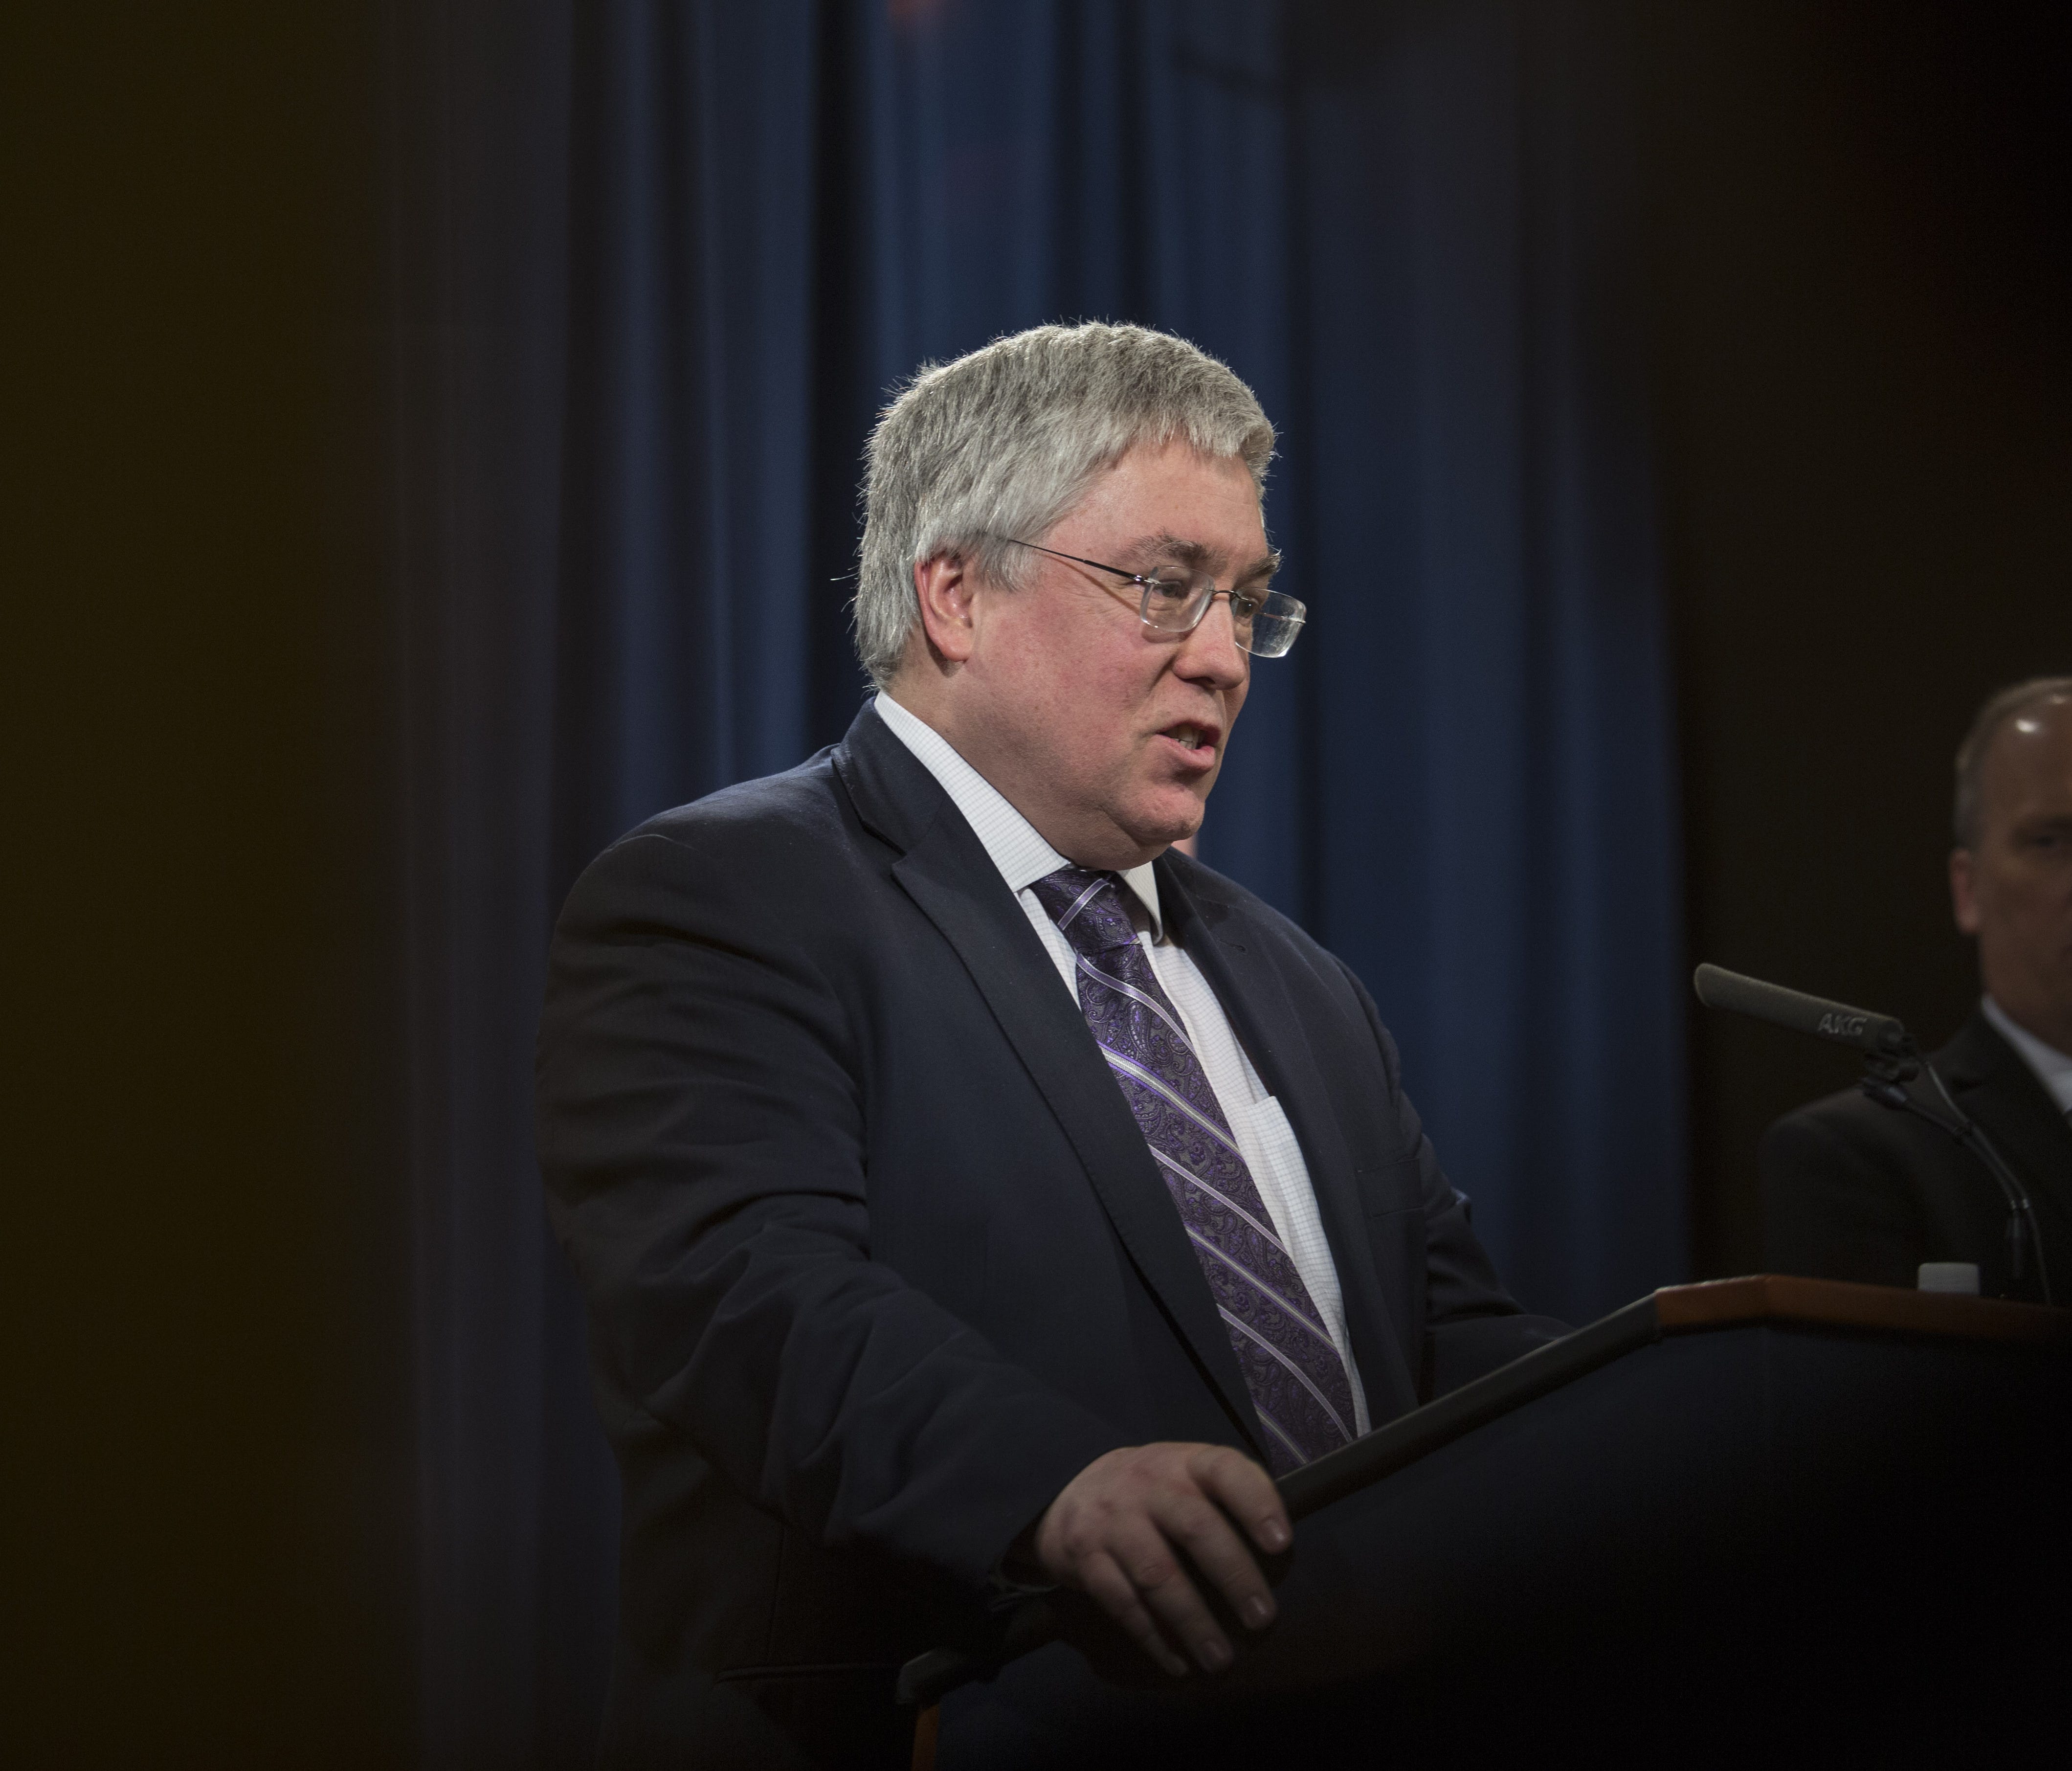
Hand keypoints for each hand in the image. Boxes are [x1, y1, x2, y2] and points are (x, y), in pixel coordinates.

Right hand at [1030, 1442, 1290, 1677]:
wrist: (1070, 1491)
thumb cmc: (1153, 1491)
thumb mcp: (1185, 1476)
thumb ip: (1226, 1501)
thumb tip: (1281, 1556)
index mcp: (1184, 1463)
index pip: (1224, 1470)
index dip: (1256, 1503)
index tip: (1281, 1543)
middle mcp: (1147, 1485)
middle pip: (1195, 1527)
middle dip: (1234, 1576)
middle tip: (1262, 1619)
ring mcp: (1113, 1520)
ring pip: (1157, 1574)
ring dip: (1193, 1621)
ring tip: (1221, 1659)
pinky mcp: (1086, 1558)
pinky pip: (1122, 1603)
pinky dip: (1152, 1637)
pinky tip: (1178, 1662)